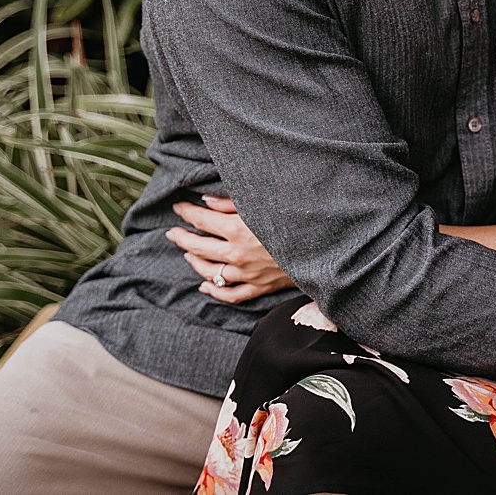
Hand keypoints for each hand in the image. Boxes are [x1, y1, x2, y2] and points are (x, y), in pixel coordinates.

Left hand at [166, 195, 294, 303]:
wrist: (323, 245)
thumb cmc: (293, 216)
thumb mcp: (262, 202)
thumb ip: (231, 202)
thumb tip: (204, 201)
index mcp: (237, 230)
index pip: (201, 221)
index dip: (186, 213)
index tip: (178, 207)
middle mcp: (238, 255)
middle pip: (199, 248)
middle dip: (182, 238)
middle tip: (172, 232)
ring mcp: (247, 274)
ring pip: (210, 273)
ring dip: (195, 262)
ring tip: (187, 253)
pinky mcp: (259, 287)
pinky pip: (231, 295)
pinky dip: (214, 291)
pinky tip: (204, 286)